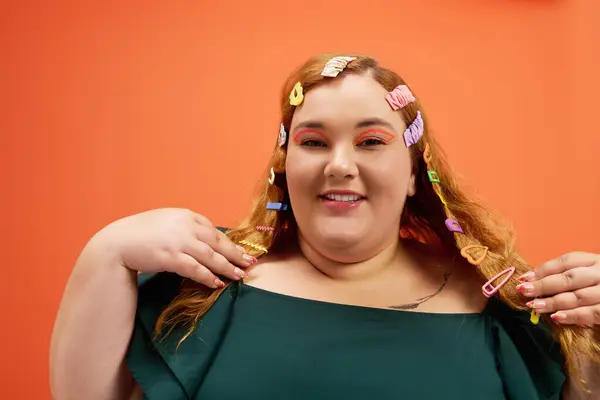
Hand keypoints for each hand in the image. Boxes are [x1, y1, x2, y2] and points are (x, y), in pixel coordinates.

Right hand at [93, 208, 254, 287]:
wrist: (116, 243)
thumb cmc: (140, 234)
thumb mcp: (166, 223)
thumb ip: (185, 228)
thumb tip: (205, 242)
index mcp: (186, 215)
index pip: (213, 230)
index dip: (229, 243)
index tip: (241, 251)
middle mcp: (185, 226)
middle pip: (217, 243)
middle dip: (235, 254)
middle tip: (250, 263)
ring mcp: (178, 241)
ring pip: (210, 257)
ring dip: (227, 268)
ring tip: (238, 276)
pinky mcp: (171, 257)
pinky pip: (196, 269)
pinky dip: (208, 277)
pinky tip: (217, 283)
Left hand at [516, 252, 599, 325]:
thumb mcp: (592, 273)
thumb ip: (572, 275)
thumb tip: (537, 282)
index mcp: (596, 260)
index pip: (567, 261)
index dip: (544, 269)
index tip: (524, 278)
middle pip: (570, 278)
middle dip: (545, 285)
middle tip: (524, 291)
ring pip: (579, 296)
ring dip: (555, 302)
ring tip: (535, 306)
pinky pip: (593, 313)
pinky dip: (574, 316)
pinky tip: (558, 318)